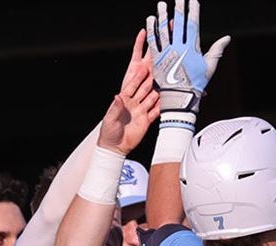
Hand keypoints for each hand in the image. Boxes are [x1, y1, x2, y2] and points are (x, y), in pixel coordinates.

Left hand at [98, 31, 160, 155]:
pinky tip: (166, 101)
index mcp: (123, 101)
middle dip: (150, 81)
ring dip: (157, 92)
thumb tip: (118, 96)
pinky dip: (161, 107)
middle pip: (143, 90)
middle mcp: (133, 105)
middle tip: (157, 72)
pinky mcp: (146, 121)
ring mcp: (140, 112)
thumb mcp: (110, 118)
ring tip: (165, 84)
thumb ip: (116, 107)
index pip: (132, 87)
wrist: (115, 147)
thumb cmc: (109, 132)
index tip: (143, 69)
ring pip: (151, 99)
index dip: (137, 78)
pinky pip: (155, 112)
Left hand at [145, 0, 231, 118]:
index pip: (193, 25)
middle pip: (178, 24)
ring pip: (164, 30)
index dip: (193, 11)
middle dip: (179, 9)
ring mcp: (166, 52)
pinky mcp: (156, 58)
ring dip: (162, 15)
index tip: (193, 1)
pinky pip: (153, 41)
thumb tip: (227, 38)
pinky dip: (151, 30)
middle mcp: (179, 48)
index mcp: (192, 49)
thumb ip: (217, 50)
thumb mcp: (209, 66)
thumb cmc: (197, 83)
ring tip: (161, 4)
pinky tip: (150, 19)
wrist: (180, 97)